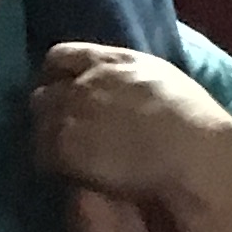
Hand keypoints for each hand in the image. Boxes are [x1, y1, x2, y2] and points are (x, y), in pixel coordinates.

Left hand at [29, 42, 231, 231]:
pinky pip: (41, 154)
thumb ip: (131, 78)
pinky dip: (49, 163)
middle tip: (59, 129)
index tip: (57, 89)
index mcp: (111, 61)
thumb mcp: (161, 80)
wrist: (191, 150)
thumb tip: (122, 88)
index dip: (54, 75)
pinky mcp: (65, 146)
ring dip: (46, 137)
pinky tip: (66, 174)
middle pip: (43, 92)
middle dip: (48, 109)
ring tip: (63, 155)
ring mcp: (72, 113)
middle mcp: (85, 82)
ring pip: (38, 123)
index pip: (60, 57)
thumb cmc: (192, 120)